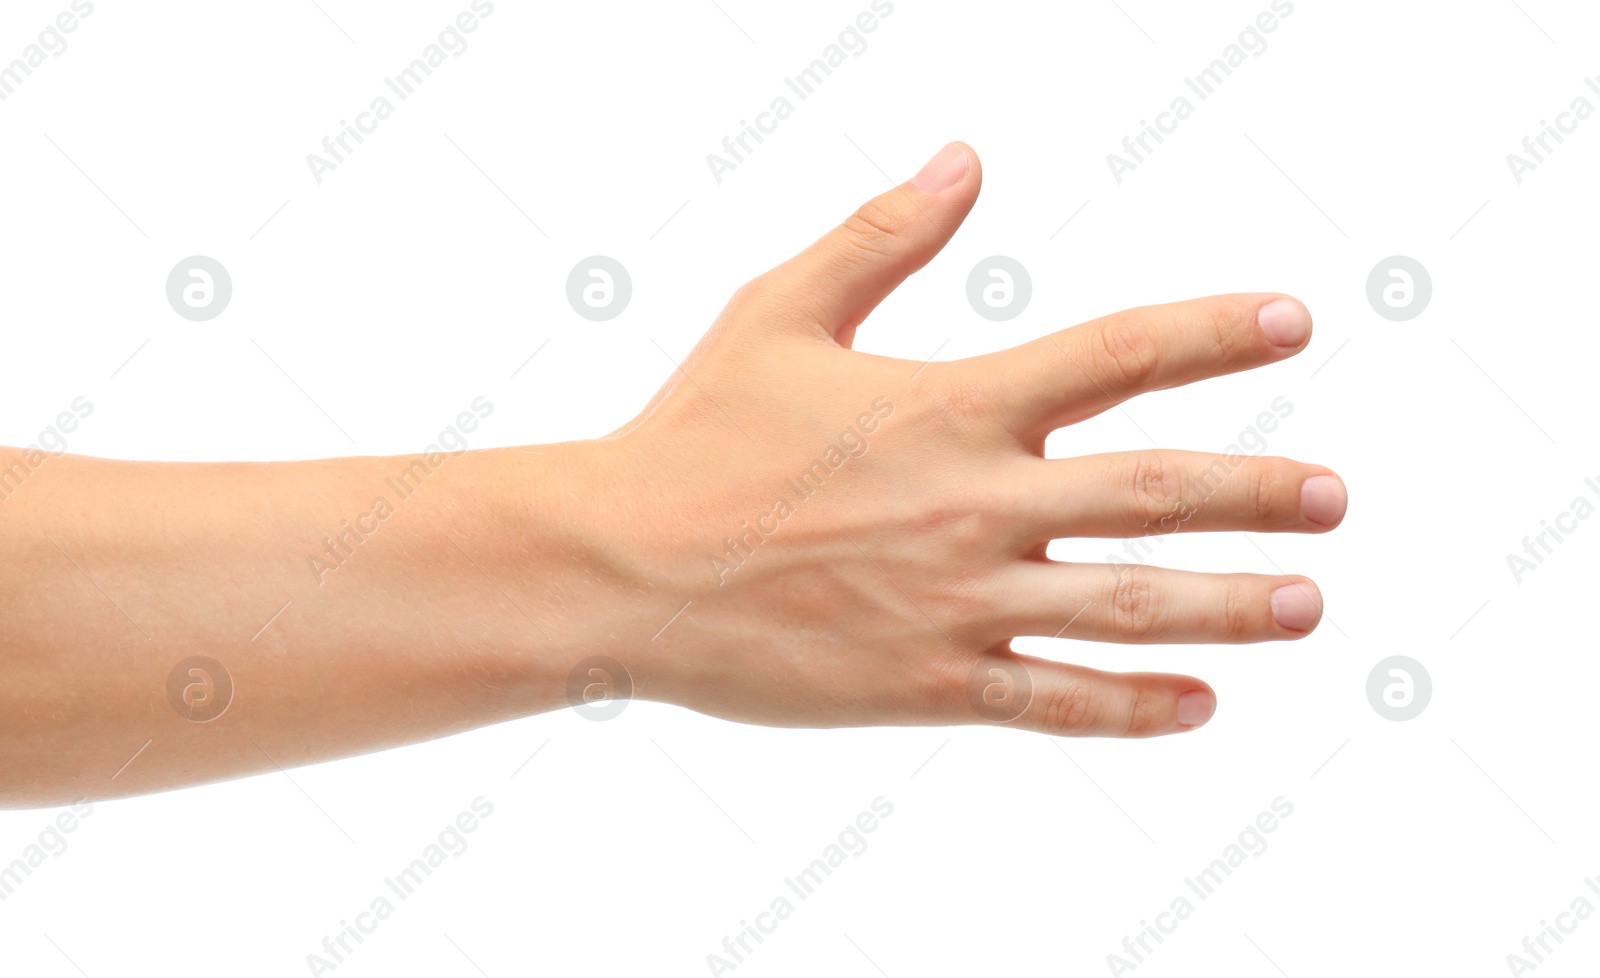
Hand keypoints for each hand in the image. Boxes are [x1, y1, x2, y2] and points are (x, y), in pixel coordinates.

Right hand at [600, 142, 1346, 737]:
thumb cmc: (695, 433)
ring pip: (1125, 607)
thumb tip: (966, 160)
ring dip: (1228, 605)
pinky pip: (1053, 702)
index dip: (1216, 334)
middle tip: (1333, 498)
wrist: (618, 566)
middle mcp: (972, 503)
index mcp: (949, 405)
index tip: (1292, 324)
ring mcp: (955, 602)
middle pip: (1153, 494)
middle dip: (1257, 491)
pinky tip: (1199, 704)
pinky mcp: (926, 684)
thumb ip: (885, 236)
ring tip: (1305, 605)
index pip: (1117, 356)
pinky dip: (1133, 707)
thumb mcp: (781, 309)